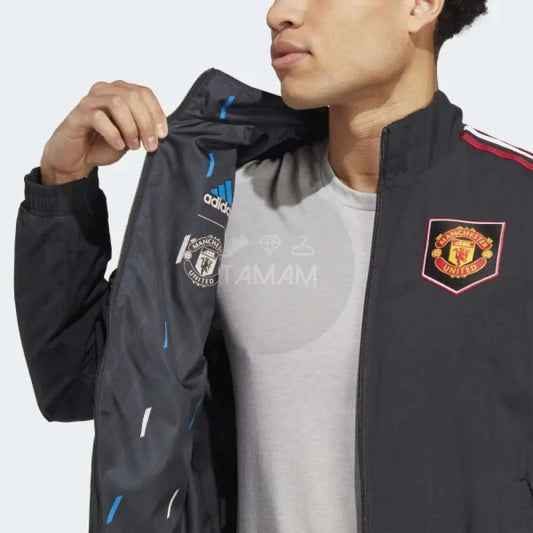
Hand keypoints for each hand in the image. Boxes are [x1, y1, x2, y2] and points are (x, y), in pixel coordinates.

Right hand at [40, 80, 167, 184]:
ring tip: (133, 146)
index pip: (144, 93)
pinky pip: (98, 117)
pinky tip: (118, 146)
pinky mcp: (78, 115)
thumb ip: (144, 128)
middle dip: (146, 123)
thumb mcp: (131, 136)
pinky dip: (113, 133)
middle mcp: (105, 91)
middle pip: (133, 97)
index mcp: (120, 92)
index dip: (156, 113)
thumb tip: (161, 131)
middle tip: (150, 145)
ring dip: (130, 128)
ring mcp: (90, 101)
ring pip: (117, 103)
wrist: (77, 158)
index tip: (162, 135)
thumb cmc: (103, 144)